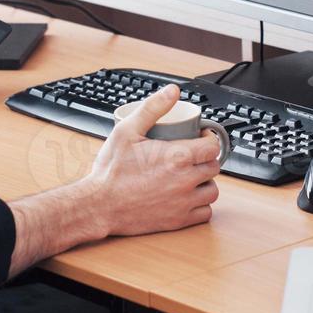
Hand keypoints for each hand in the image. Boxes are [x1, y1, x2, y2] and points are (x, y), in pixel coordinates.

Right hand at [86, 85, 221, 235]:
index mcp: (177, 157)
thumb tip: (172, 91)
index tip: (201, 139)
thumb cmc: (111, 170)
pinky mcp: (177, 221)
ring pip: (212, 191)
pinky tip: (189, 197)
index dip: (210, 140)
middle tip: (193, 156)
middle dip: (206, 159)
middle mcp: (185, 181)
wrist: (98, 205)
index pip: (213, 147)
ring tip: (192, 176)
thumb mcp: (127, 130)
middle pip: (214, 167)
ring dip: (206, 182)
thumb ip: (152, 108)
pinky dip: (201, 205)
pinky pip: (204, 213)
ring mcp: (183, 203)